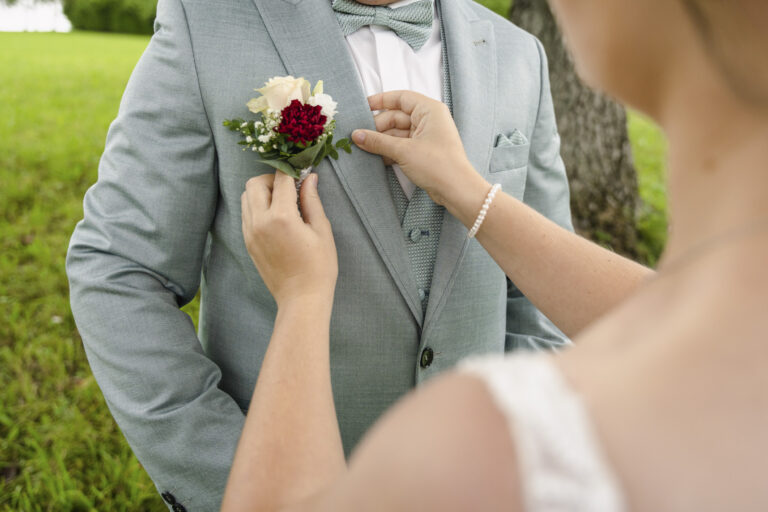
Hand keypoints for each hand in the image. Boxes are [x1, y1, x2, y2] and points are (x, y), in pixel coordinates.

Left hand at [241, 172, 337, 308]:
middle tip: (290, 187)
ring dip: (262, 192)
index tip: (302, 172)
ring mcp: (250, 233)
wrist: (301, 298)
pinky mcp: (248, 242)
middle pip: (254, 183)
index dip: (292, 171)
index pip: (281, 179)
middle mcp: (260, 222)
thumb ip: (312, 200)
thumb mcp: (321, 230)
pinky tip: (275, 216)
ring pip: (245, 197)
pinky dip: (257, 206)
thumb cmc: (318, 267)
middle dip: (272, 179)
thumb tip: (309, 178)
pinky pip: (246, 214)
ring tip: (282, 202)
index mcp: (282, 217)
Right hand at [352, 91, 487, 206]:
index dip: (381, 101)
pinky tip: (376, 157)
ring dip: (382, 141)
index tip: (363, 107)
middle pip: (397, 116)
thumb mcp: (403, 151)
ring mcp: (426, 136)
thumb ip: (378, 141)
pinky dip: (390, 150)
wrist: (456, 190)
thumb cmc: (437, 165)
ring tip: (364, 148)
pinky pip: (402, 145)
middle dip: (378, 127)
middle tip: (359, 136)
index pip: (401, 98)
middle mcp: (429, 119)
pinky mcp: (423, 151)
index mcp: (429, 110)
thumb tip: (356, 135)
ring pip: (398, 132)